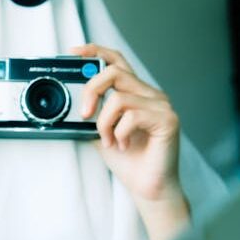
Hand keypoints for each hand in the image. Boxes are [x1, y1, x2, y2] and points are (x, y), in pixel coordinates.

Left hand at [70, 43, 189, 239]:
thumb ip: (90, 115)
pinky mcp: (168, 119)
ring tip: (110, 141)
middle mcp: (150, 94)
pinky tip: (124, 146)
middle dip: (91, 91)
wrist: (148, 188)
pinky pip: (132, 116)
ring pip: (120, 98)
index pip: (117, 61)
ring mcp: (161, 105)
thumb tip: (71, 104)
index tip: (74, 53)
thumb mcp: (100, 132)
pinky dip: (120, 133)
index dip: (95, 51)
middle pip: (114, 72)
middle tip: (84, 114)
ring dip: (105, 123)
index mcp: (135, 93)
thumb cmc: (128, 160)